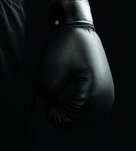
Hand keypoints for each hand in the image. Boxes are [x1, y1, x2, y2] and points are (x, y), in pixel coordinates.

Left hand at [34, 0, 114, 128]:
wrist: (78, 28)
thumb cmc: (62, 48)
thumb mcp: (44, 75)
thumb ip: (47, 98)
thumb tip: (55, 105)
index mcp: (91, 98)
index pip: (64, 122)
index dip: (51, 108)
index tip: (51, 88)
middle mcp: (104, 102)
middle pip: (73, 120)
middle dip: (61, 105)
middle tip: (61, 82)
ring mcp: (107, 98)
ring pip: (79, 114)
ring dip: (68, 102)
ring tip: (69, 80)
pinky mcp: (106, 93)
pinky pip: (86, 107)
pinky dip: (76, 98)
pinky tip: (75, 80)